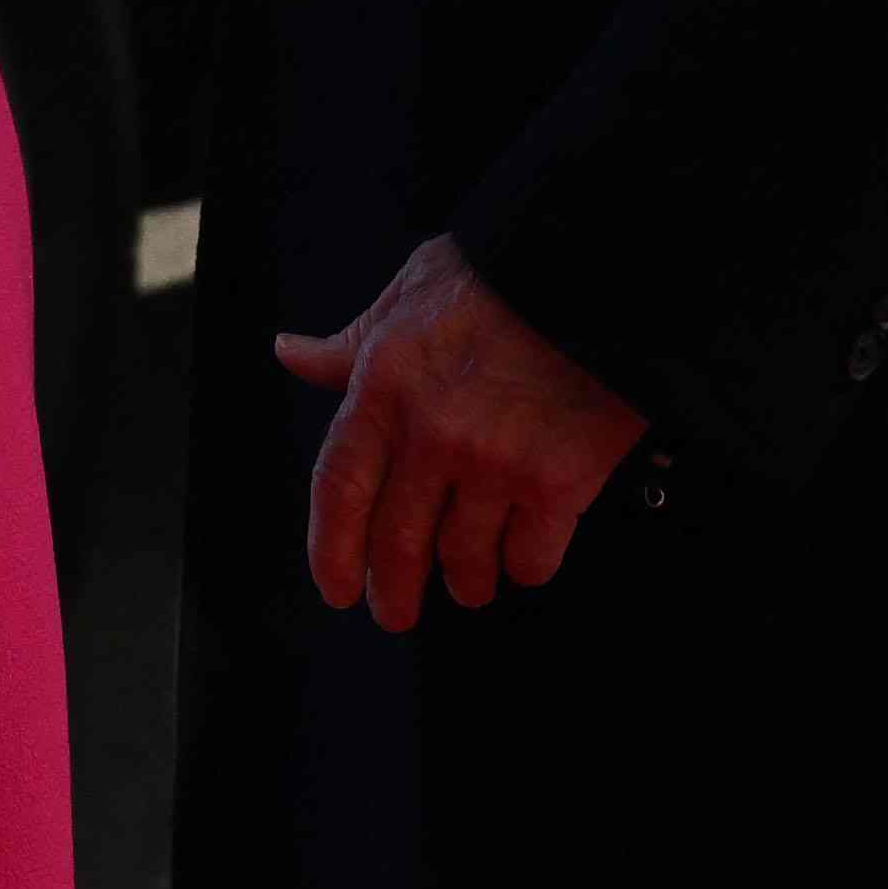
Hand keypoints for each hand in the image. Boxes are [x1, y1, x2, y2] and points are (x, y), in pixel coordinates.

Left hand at [275, 235, 647, 633]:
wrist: (595, 275)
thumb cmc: (499, 277)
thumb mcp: (409, 293)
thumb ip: (352, 344)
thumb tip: (292, 354)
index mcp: (385, 386)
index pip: (339, 487)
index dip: (332, 548)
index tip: (335, 587)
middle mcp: (433, 433)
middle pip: (397, 541)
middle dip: (392, 591)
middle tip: (395, 613)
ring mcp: (496, 463)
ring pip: (465, 558)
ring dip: (465, 582)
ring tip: (468, 586)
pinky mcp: (560, 483)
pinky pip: (532, 556)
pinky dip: (524, 567)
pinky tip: (524, 559)